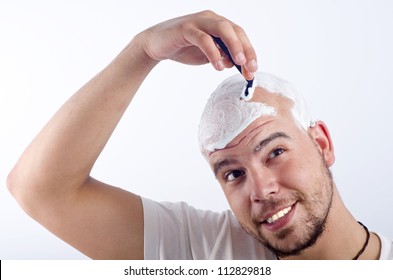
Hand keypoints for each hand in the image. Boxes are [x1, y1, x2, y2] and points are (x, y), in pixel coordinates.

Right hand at [136, 10, 257, 74]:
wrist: (155, 45)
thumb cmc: (183, 48)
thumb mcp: (206, 56)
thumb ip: (221, 57)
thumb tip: (234, 63)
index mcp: (219, 25)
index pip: (240, 36)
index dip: (249, 52)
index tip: (253, 71)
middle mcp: (211, 19)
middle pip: (235, 31)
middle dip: (246, 50)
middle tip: (250, 68)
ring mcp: (198, 21)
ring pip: (222, 29)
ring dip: (234, 46)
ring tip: (238, 63)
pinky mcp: (185, 28)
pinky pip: (203, 38)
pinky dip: (212, 52)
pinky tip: (217, 66)